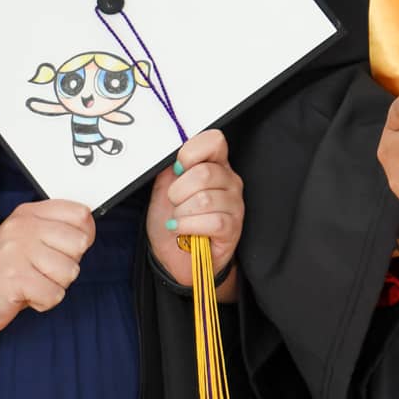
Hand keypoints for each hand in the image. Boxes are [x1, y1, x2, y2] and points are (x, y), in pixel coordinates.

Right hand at [0, 199, 95, 340]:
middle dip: (68, 265)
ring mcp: (16, 251)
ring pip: (70, 271)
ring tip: (32, 282)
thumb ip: (56, 231)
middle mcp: (21, 227)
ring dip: (55, 285)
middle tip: (42, 270)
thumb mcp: (28, 240)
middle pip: (80, 243)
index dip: (84, 235)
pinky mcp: (14, 278)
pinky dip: (44, 302)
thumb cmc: (4, 273)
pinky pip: (55, 294)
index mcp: (28, 214)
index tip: (67, 248)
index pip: (80, 213)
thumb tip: (88, 231)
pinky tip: (26, 295)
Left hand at [147, 128, 244, 288]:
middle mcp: (229, 181)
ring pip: (205, 199)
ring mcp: (234, 205)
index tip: (178, 168)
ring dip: (182, 213)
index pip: (214, 141)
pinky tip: (183, 230)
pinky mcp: (233, 228)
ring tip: (180, 219)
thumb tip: (171, 156)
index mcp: (214, 165)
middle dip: (178, 192)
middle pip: (204, 173)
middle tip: (175, 203)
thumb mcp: (163, 190)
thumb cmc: (172, 222)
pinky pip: (212, 221)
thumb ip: (170, 170)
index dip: (191, 152)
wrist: (176, 258)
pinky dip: (189, 227)